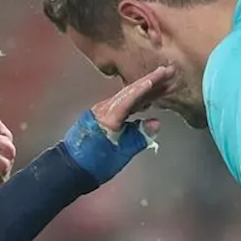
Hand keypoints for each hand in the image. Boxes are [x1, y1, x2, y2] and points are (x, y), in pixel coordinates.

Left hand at [61, 65, 176, 183]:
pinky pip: (125, 105)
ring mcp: (103, 112)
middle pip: (131, 91)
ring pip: (129, 97)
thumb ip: (138, 137)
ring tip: (166, 84)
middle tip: (170, 71)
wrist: (70, 169)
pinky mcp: (104, 118)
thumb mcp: (120, 153)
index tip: (161, 74)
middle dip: (152, 81)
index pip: (131, 96)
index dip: (147, 86)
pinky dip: (138, 100)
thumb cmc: (95, 163)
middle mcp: (105, 108)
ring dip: (147, 91)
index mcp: (109, 115)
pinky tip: (149, 101)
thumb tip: (156, 123)